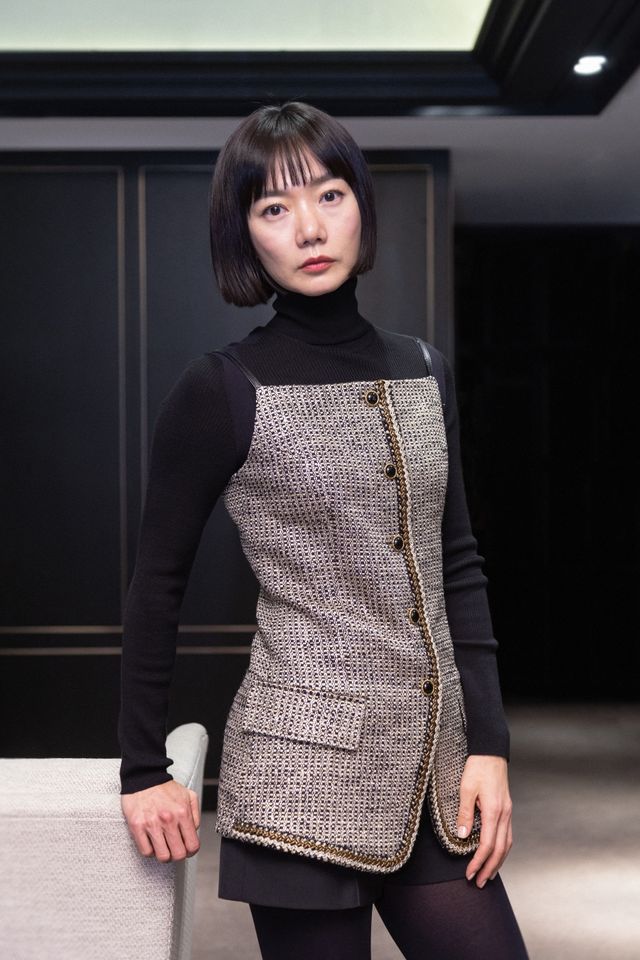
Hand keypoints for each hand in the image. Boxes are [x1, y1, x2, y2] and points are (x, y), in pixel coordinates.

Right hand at [121, 778, 200, 862]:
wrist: (144, 777)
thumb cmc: (165, 788)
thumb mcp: (188, 795)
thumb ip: (195, 815)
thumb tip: (194, 831)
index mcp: (182, 813)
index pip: (192, 845)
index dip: (191, 851)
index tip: (187, 849)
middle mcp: (168, 820)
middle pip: (178, 854)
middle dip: (178, 855)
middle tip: (174, 849)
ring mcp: (152, 824)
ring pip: (162, 856)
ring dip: (164, 854)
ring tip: (163, 847)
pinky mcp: (137, 826)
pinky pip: (146, 851)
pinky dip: (150, 851)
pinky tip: (151, 842)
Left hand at [456, 754, 512, 887]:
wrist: (491, 752)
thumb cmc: (477, 767)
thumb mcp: (465, 788)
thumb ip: (464, 812)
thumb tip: (462, 836)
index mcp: (493, 811)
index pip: (487, 845)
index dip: (478, 862)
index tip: (469, 874)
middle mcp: (504, 814)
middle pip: (500, 850)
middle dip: (489, 868)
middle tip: (479, 883)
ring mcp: (507, 812)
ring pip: (507, 844)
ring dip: (498, 862)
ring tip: (488, 874)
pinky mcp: (506, 809)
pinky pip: (507, 835)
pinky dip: (502, 849)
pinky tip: (496, 854)